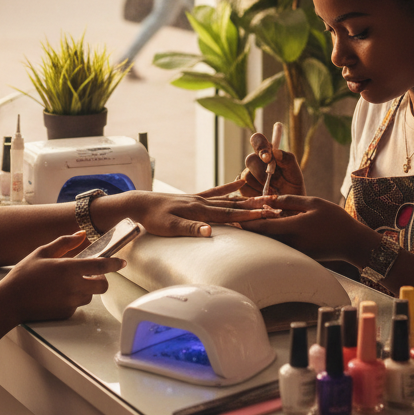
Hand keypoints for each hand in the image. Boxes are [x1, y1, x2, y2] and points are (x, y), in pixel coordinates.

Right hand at [0, 232, 124, 321]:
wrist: (9, 301)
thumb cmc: (24, 275)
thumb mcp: (42, 252)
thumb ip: (64, 242)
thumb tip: (80, 234)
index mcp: (68, 268)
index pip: (101, 266)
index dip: (114, 264)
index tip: (122, 262)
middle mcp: (73, 287)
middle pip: (102, 286)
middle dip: (102, 279)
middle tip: (93, 274)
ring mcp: (70, 302)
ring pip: (90, 296)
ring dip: (87, 289)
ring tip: (69, 282)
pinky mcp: (65, 313)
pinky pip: (77, 304)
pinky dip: (74, 298)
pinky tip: (58, 293)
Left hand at [111, 190, 280, 237]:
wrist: (139, 203)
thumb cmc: (152, 218)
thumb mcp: (168, 227)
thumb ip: (189, 229)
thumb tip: (209, 231)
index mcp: (198, 210)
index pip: (228, 214)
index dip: (248, 215)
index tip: (266, 215)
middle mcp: (201, 202)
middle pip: (233, 204)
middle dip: (255, 206)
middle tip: (274, 206)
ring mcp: (198, 199)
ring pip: (228, 198)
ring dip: (246, 198)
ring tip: (264, 197)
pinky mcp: (194, 198)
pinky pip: (215, 192)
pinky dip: (228, 187)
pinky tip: (238, 183)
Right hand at [217, 133, 305, 198]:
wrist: (291, 210)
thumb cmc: (293, 189)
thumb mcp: (295, 174)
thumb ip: (288, 160)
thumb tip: (275, 152)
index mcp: (268, 154)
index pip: (257, 140)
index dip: (259, 145)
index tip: (267, 157)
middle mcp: (256, 162)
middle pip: (250, 159)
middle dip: (261, 172)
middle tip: (272, 183)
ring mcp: (248, 175)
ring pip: (246, 176)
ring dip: (261, 186)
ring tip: (273, 193)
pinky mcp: (243, 189)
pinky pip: (244, 189)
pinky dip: (256, 195)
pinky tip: (265, 198)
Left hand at [238, 193, 364, 261]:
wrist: (352, 243)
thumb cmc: (335, 219)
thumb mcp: (313, 203)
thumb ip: (290, 200)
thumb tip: (270, 198)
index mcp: (294, 228)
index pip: (264, 226)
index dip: (248, 221)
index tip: (236, 214)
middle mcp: (292, 242)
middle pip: (263, 236)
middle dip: (249, 228)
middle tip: (235, 219)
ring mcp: (296, 251)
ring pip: (271, 243)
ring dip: (259, 234)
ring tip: (246, 224)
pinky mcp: (300, 255)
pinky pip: (280, 246)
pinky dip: (271, 239)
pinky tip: (266, 231)